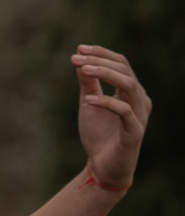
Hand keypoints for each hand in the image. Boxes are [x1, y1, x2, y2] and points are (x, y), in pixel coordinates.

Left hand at [73, 45, 148, 190]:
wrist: (102, 166)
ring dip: (105, 74)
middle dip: (99, 60)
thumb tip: (80, 60)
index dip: (101, 53)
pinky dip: (107, 102)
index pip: (121, 63)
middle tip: (76, 58)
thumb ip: (88, 83)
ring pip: (129, 85)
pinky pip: (125, 112)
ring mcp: (139, 115)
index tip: (78, 49)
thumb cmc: (98, 134)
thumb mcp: (89, 103)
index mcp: (130, 92)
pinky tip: (89, 100)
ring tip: (83, 69)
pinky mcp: (135, 132)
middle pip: (125, 70)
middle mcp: (139, 100)